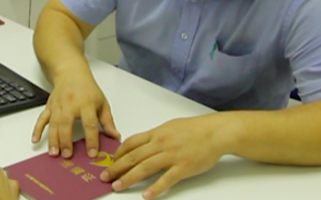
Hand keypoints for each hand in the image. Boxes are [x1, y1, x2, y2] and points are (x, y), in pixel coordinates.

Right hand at [32, 70, 119, 158]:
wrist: (71, 73)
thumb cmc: (87, 89)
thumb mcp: (102, 103)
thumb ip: (107, 121)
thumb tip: (115, 137)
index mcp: (86, 103)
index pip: (90, 124)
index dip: (91, 140)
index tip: (92, 153)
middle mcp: (70, 104)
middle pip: (67, 123)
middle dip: (66, 141)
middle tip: (67, 155)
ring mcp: (58, 105)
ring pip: (53, 123)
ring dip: (53, 139)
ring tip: (54, 153)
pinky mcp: (49, 106)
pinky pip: (42, 118)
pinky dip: (37, 129)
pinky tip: (35, 140)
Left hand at [100, 114, 229, 198]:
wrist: (216, 132)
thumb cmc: (194, 129)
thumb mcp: (170, 127)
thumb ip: (156, 136)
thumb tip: (141, 145)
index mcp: (157, 133)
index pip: (131, 143)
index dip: (119, 153)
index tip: (110, 162)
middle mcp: (161, 144)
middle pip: (134, 157)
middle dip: (117, 168)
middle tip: (105, 177)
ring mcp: (172, 156)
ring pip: (145, 168)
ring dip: (129, 178)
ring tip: (117, 186)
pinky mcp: (184, 167)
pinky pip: (166, 179)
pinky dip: (155, 188)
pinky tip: (146, 195)